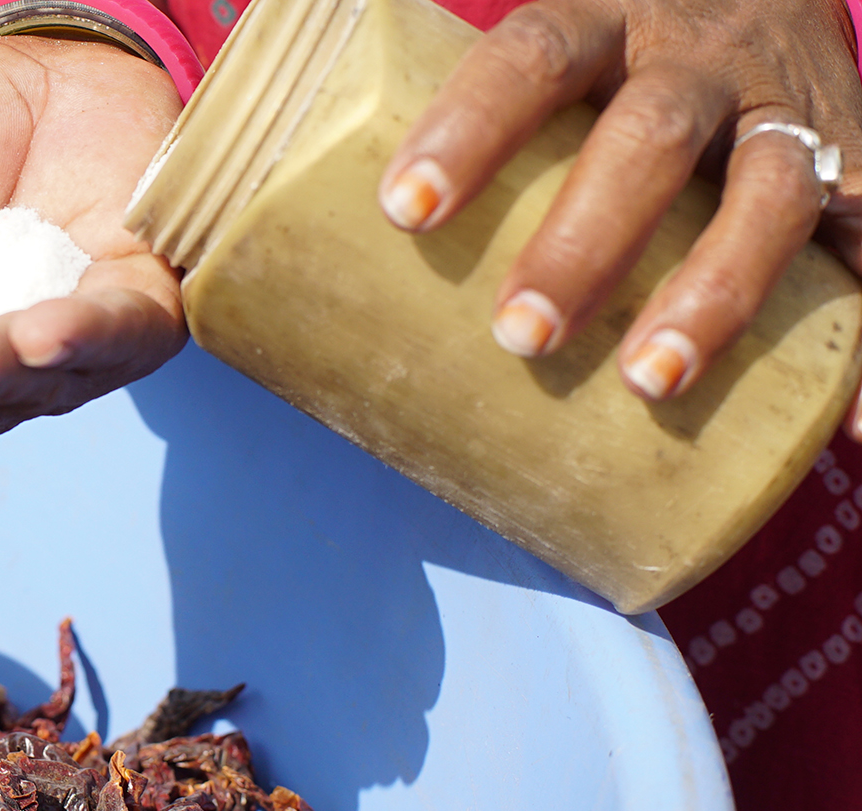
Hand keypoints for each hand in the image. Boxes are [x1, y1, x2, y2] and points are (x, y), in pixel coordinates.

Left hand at [380, 0, 861, 440]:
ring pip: (766, 196)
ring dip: (713, 295)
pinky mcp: (858, 161)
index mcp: (603, 17)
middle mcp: (700, 56)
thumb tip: (333, 228)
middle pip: (644, 138)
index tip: (404, 211)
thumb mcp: (554, 45)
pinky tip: (847, 436)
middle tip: (521, 335)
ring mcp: (790, 108)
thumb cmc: (613, 48)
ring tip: (648, 383)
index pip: (529, 53)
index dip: (468, 125)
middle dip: (585, 240)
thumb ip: (465, 118)